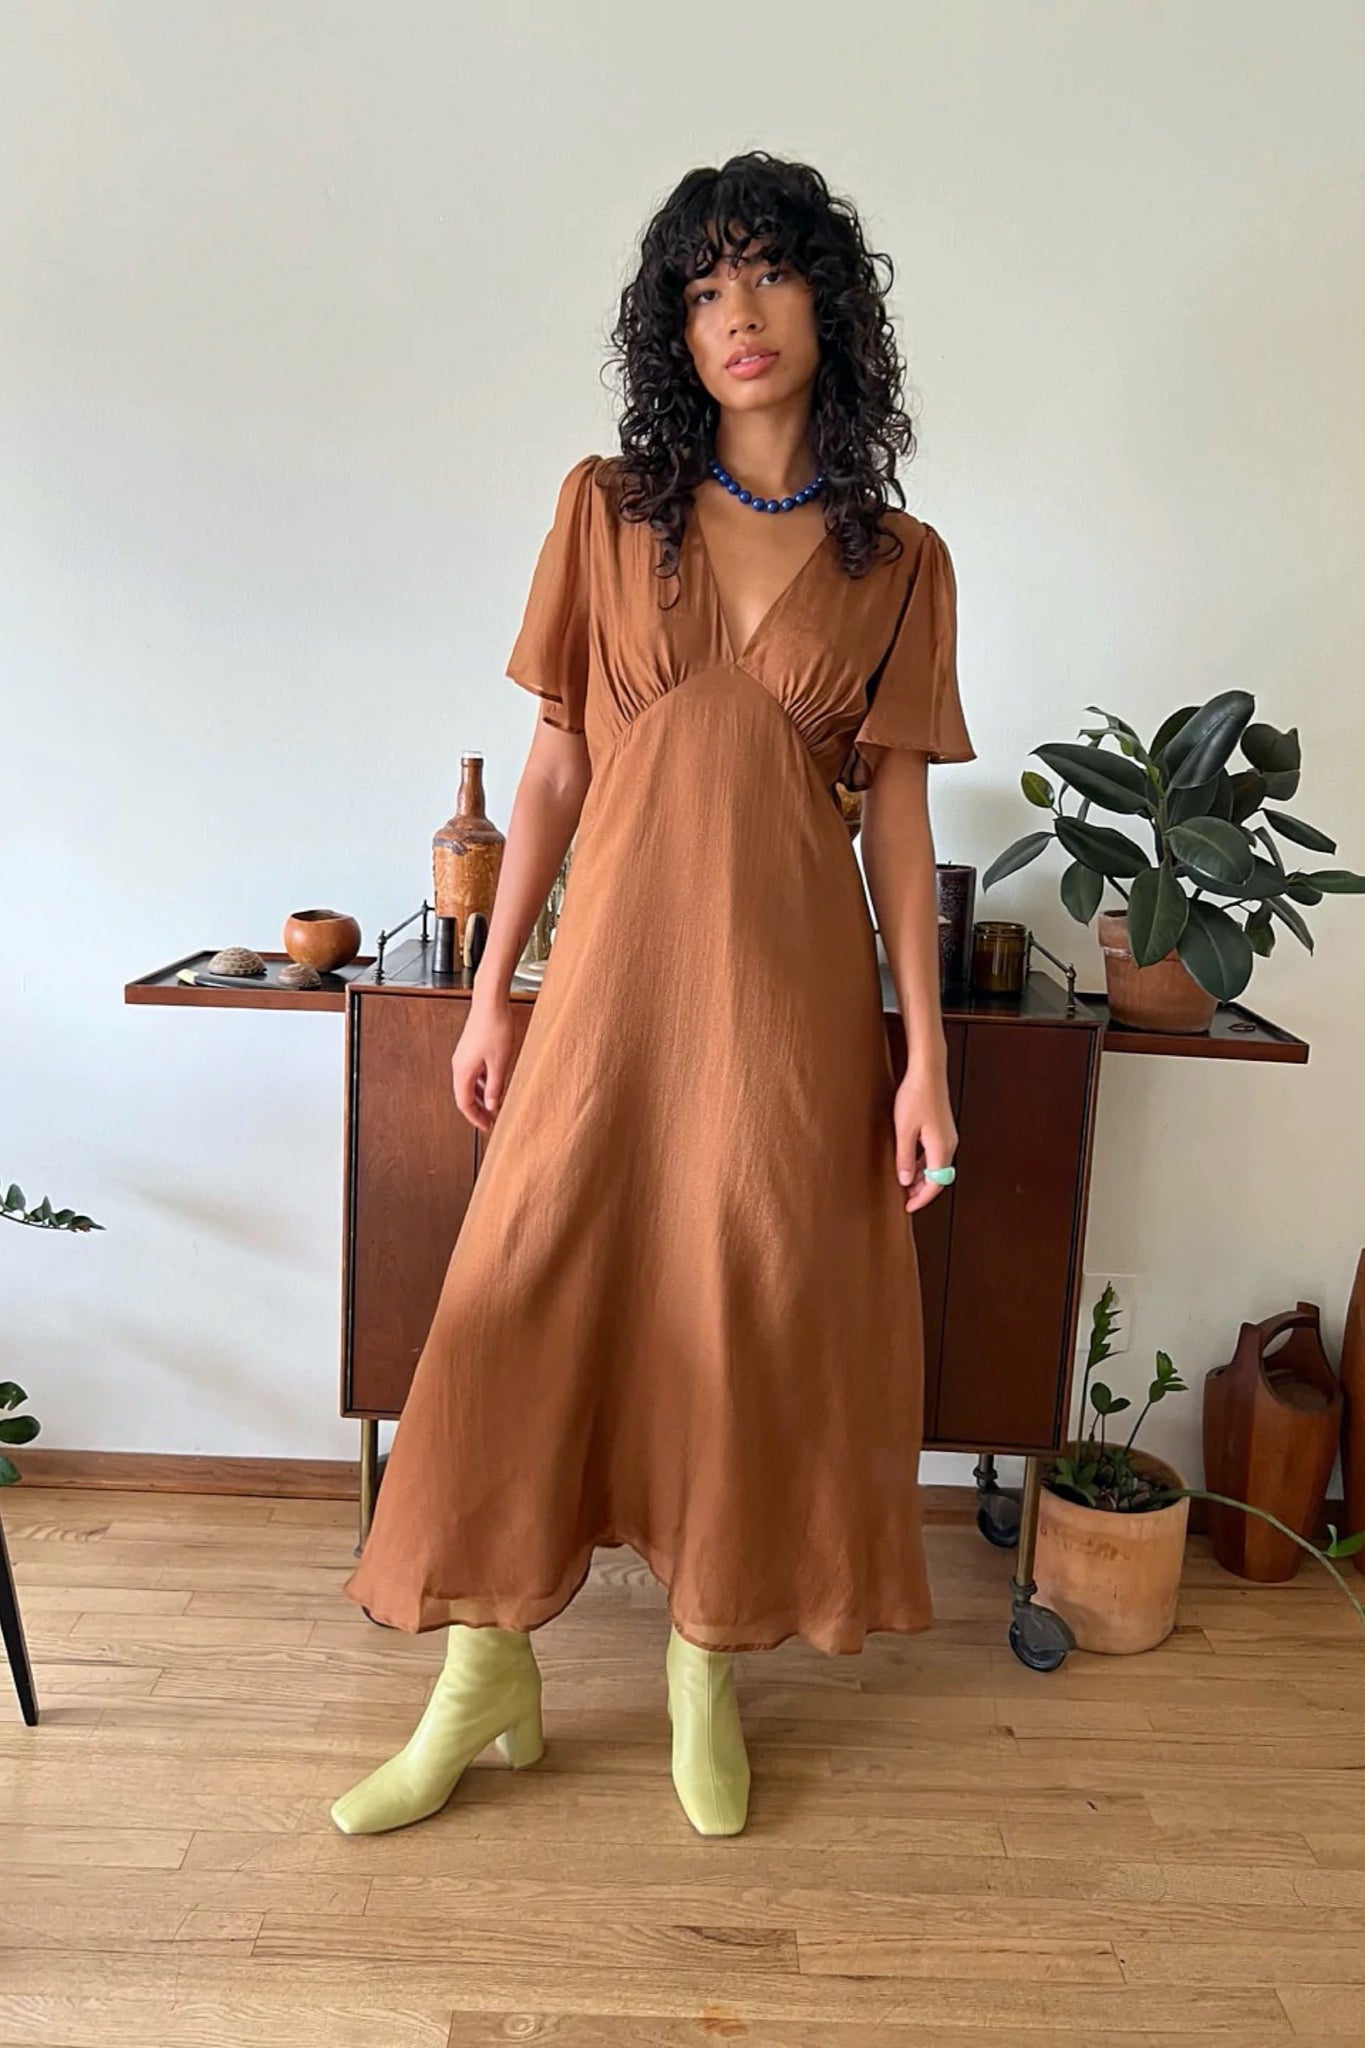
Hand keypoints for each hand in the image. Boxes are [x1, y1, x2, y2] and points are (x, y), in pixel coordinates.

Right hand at [451, 990, 516, 1131]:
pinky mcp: (470, 1049)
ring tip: (494, 1106)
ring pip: (468, 1084)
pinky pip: (472, 1073)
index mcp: (462, 1070)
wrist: (490, 1001)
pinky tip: (493, 1085)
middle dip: (477, 1110)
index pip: (464, 1103)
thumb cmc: (495, 1028)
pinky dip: (481, 1083)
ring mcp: (463, 1056)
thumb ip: (495, 1086)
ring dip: (479, 1097)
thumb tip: (491, 1105)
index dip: (475, 1118)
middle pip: (464, 1095)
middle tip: (491, 1121)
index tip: (487, 1127)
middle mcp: (459, 1065)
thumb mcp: (499, 1063)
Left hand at [893, 1065, 958, 1213]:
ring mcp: (948, 1136)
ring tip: (906, 1183)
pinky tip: (911, 1162)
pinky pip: (936, 1154)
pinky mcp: (943, 1128)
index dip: (922, 1198)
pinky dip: (925, 1164)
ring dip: (923, 1177)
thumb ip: (905, 1157)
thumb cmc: (915, 1096)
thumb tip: (906, 1180)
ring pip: (937, 1165)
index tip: (908, 1206)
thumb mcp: (904, 1130)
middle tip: (906, 1198)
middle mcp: (949, 1144)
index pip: (935, 1184)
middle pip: (939, 1177)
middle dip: (923, 1190)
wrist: (928, 1071)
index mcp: (941, 1148)